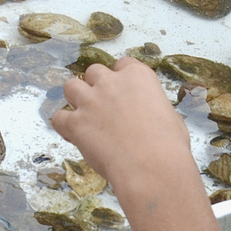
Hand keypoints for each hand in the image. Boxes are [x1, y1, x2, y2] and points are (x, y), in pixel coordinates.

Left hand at [51, 57, 192, 195]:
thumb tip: (150, 117)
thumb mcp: (171, 118)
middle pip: (94, 72)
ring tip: (84, 116)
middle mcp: (110, 82)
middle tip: (105, 107)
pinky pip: (58, 117)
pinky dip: (64, 125)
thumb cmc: (170, 145)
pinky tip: (73, 136)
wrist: (151, 166)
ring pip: (71, 86)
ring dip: (76, 99)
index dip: (122, 78)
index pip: (124, 64)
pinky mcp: (75, 123)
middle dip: (97, 86)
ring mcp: (90, 101)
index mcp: (138, 76)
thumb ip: (153, 109)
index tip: (124, 93)